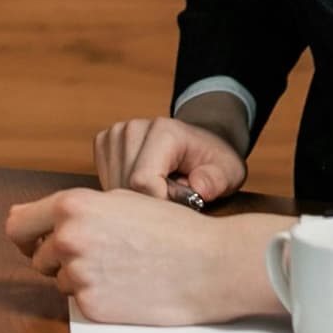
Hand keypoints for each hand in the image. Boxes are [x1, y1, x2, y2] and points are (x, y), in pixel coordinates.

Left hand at [3, 186, 279, 326]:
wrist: (209, 264)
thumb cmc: (172, 230)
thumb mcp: (121, 200)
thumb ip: (78, 210)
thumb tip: (41, 220)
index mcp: (72, 206)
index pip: (18, 225)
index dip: (24, 237)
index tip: (32, 243)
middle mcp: (68, 238)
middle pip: (38, 257)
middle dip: (59, 259)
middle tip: (98, 258)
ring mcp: (78, 274)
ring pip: (61, 281)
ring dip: (82, 279)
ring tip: (122, 270)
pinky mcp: (92, 306)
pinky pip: (81, 303)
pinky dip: (99, 299)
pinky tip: (128, 288)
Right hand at [94, 114, 244, 204]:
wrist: (199, 142)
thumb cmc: (213, 161)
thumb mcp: (228, 172)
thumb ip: (216, 181)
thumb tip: (198, 187)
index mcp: (163, 131)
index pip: (144, 182)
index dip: (162, 203)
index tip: (182, 204)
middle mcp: (133, 128)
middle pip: (125, 188)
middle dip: (149, 202)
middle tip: (175, 196)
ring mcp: (115, 134)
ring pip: (113, 188)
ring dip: (137, 199)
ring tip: (162, 189)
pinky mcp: (103, 143)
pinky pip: (106, 182)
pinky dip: (125, 191)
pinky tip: (146, 185)